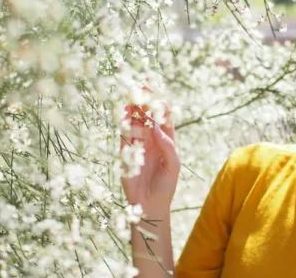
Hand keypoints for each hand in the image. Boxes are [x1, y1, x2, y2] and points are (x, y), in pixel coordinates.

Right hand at [120, 93, 179, 217]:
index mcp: (167, 141)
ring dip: (132, 111)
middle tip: (140, 90)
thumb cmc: (166, 186)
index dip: (161, 106)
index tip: (157, 96)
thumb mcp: (173, 166)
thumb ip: (167, 146)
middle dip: (144, 104)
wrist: (150, 206)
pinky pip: (124, 135)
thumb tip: (156, 127)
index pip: (164, 119)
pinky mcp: (125, 153)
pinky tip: (122, 115)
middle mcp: (152, 140)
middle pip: (147, 117)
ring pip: (134, 123)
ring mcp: (138, 145)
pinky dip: (122, 124)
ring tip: (130, 99)